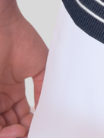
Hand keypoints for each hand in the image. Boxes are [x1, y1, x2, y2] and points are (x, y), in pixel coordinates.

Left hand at [0, 6, 47, 137]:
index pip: (20, 115)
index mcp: (12, 90)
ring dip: (10, 134)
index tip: (40, 126)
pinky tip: (14, 129)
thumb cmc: (20, 40)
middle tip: (29, 132)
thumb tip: (47, 107)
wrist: (2, 27)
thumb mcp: (40, 65)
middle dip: (20, 132)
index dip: (30, 124)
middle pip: (8, 123)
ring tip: (20, 131)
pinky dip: (2, 131)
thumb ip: (43, 87)